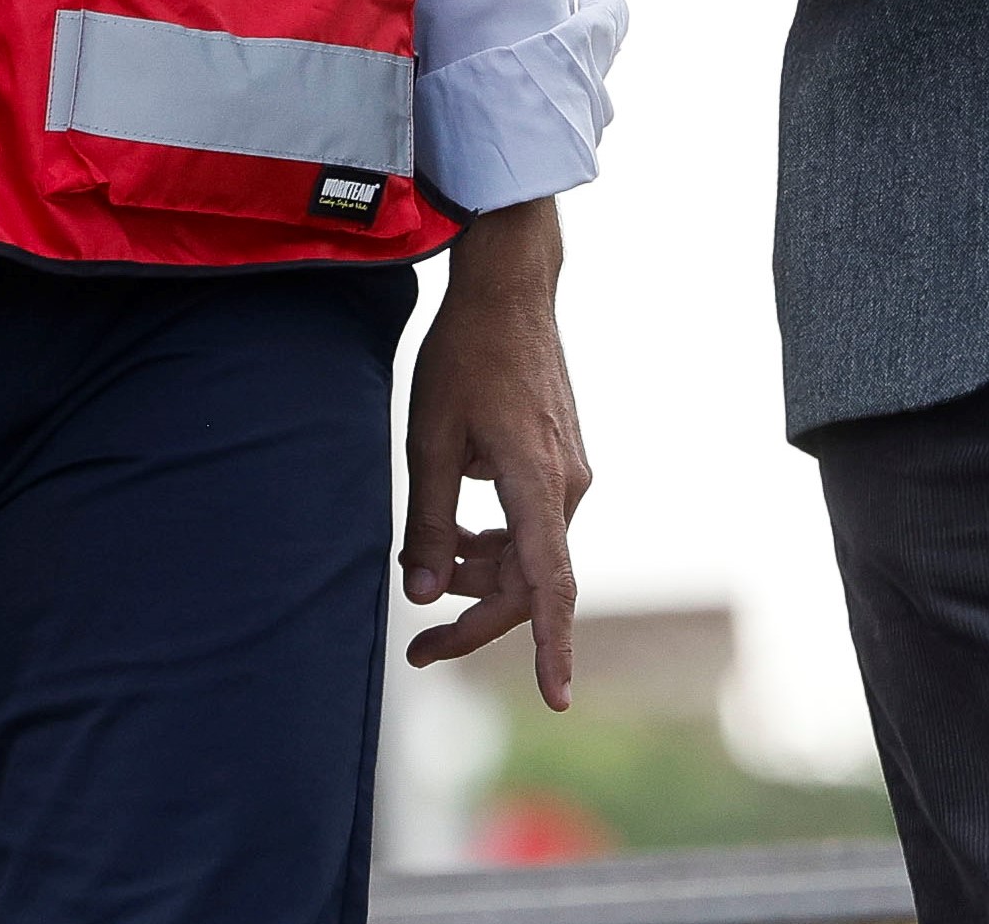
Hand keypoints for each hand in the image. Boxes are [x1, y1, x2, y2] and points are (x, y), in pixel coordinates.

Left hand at [403, 199, 589, 704]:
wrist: (510, 289)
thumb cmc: (465, 356)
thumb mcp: (428, 440)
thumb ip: (430, 524)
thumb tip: (425, 596)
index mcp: (537, 482)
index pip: (549, 584)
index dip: (551, 647)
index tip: (556, 698)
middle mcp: (567, 485)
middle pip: (531, 582)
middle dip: (475, 619)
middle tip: (417, 650)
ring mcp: (571, 471)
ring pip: (531, 555)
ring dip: (482, 576)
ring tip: (426, 569)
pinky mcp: (563, 459)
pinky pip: (534, 524)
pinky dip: (497, 542)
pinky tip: (458, 533)